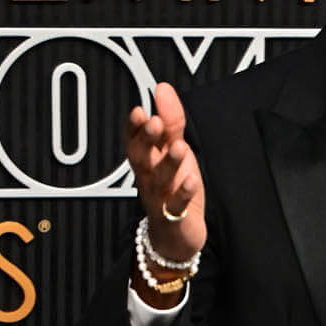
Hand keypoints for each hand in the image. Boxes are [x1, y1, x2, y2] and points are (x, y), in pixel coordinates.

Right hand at [125, 82, 206, 265]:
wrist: (177, 236)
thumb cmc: (174, 190)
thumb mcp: (174, 149)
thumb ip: (171, 121)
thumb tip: (163, 88)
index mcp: (147, 161)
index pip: (134, 141)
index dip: (134, 127)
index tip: (139, 110)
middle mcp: (149, 179)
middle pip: (140, 158)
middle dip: (145, 140)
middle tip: (154, 122)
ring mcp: (160, 199)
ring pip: (159, 180)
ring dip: (167, 163)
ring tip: (179, 147)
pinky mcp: (174, 218)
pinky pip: (177, 206)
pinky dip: (183, 193)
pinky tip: (191, 181)